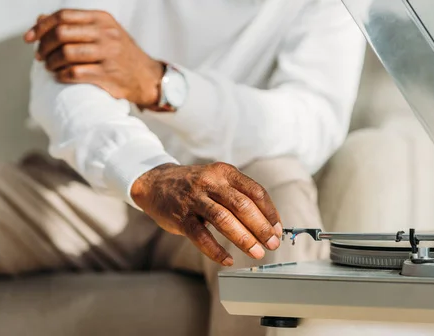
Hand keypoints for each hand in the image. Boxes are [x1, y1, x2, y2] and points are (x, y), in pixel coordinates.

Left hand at [23, 9, 162, 107]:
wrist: (147, 77)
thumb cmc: (119, 53)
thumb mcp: (102, 32)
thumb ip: (74, 25)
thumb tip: (40, 18)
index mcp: (102, 19)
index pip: (62, 16)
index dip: (41, 27)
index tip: (28, 39)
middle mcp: (106, 34)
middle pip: (61, 34)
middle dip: (44, 46)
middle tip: (40, 57)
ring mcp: (109, 54)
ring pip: (65, 54)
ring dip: (51, 63)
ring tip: (50, 67)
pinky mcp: (108, 75)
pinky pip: (74, 73)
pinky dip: (61, 75)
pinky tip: (60, 76)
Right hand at [131, 162, 282, 265]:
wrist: (156, 182)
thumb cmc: (195, 186)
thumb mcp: (218, 180)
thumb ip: (239, 195)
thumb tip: (268, 223)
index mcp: (225, 172)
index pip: (255, 191)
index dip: (270, 212)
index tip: (278, 229)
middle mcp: (211, 182)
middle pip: (242, 205)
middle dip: (261, 227)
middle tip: (272, 243)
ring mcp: (194, 199)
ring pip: (224, 219)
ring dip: (244, 238)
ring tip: (256, 252)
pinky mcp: (181, 216)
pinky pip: (201, 236)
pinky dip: (216, 250)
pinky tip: (227, 260)